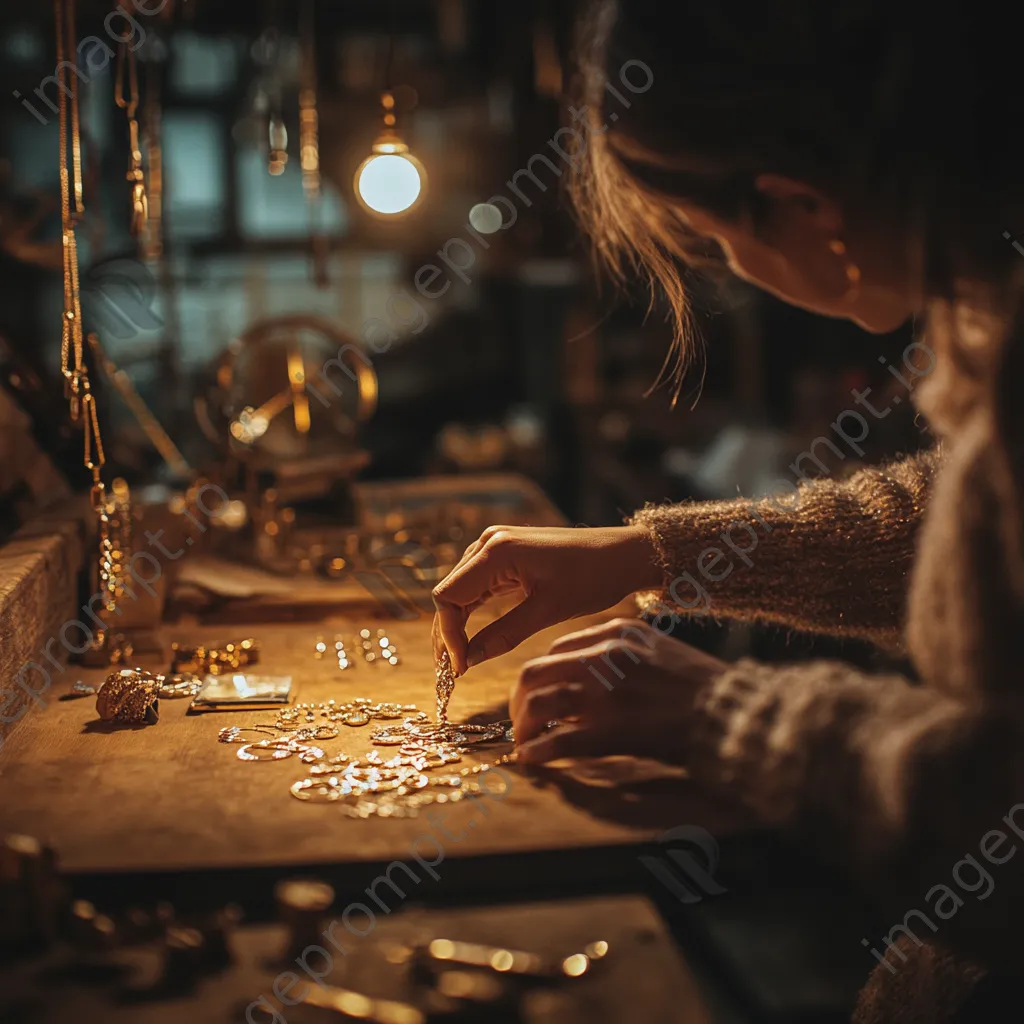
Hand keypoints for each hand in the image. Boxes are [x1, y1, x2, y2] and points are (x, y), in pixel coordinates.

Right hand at [431, 525, 663, 675]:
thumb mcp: (548, 611)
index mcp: (497, 551)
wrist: (622, 555)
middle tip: (454, 672)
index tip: (461, 666)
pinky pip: (477, 585)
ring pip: (460, 590)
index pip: (448, 596)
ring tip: (460, 661)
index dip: (448, 635)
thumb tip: (468, 662)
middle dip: (448, 633)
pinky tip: (472, 639)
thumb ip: (504, 635)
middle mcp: (490, 543)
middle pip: (449, 592)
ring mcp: (496, 546)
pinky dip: (471, 612)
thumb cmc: (592, 578)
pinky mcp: (506, 555)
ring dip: (456, 624)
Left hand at [508, 617, 726, 763]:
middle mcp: (604, 656)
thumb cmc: (697, 686)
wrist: (729, 713)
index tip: (537, 692)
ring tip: (525, 741)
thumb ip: (617, 654)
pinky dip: (539, 752)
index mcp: (616, 632)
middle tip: (520, 719)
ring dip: (523, 727)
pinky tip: (533, 759)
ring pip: (538, 705)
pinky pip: (558, 741)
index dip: (540, 674)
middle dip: (519, 699)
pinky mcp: (610, 730)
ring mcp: (605, 692)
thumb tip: (580, 676)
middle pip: (535, 672)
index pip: (556, 648)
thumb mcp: (655, 650)